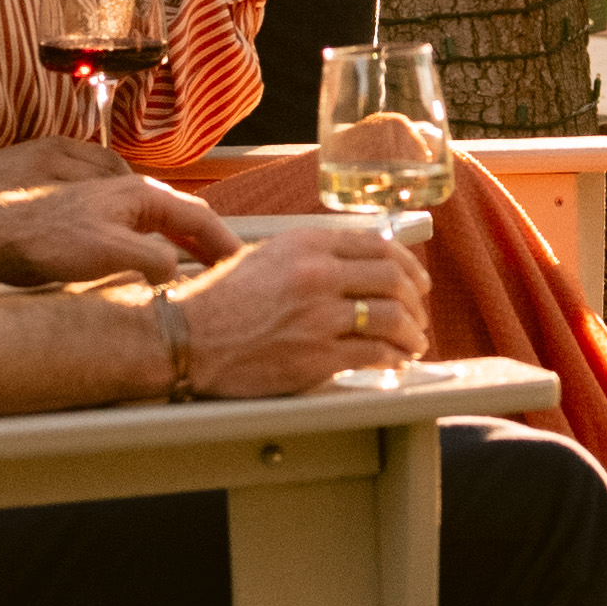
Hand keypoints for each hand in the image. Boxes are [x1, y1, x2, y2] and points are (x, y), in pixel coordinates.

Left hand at [0, 168, 238, 284]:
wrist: (0, 235)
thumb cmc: (47, 238)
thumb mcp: (109, 252)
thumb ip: (153, 260)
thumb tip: (177, 272)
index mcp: (142, 194)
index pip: (200, 216)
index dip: (225, 243)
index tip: (242, 265)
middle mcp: (133, 195)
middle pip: (187, 218)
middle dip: (213, 243)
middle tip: (233, 270)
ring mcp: (116, 208)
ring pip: (167, 228)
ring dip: (190, 249)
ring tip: (207, 272)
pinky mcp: (100, 225)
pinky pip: (147, 237)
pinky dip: (166, 252)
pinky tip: (163, 271)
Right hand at [177, 214, 426, 387]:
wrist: (187, 339)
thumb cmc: (219, 301)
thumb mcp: (266, 257)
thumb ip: (311, 257)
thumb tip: (356, 265)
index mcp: (306, 244)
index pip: (376, 245)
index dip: (405, 263)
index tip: (414, 278)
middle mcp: (317, 275)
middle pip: (391, 279)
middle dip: (414, 298)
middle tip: (419, 310)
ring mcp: (319, 317)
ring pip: (391, 318)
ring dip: (411, 331)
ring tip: (414, 340)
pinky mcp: (317, 356)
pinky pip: (373, 353)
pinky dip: (393, 357)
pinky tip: (396, 360)